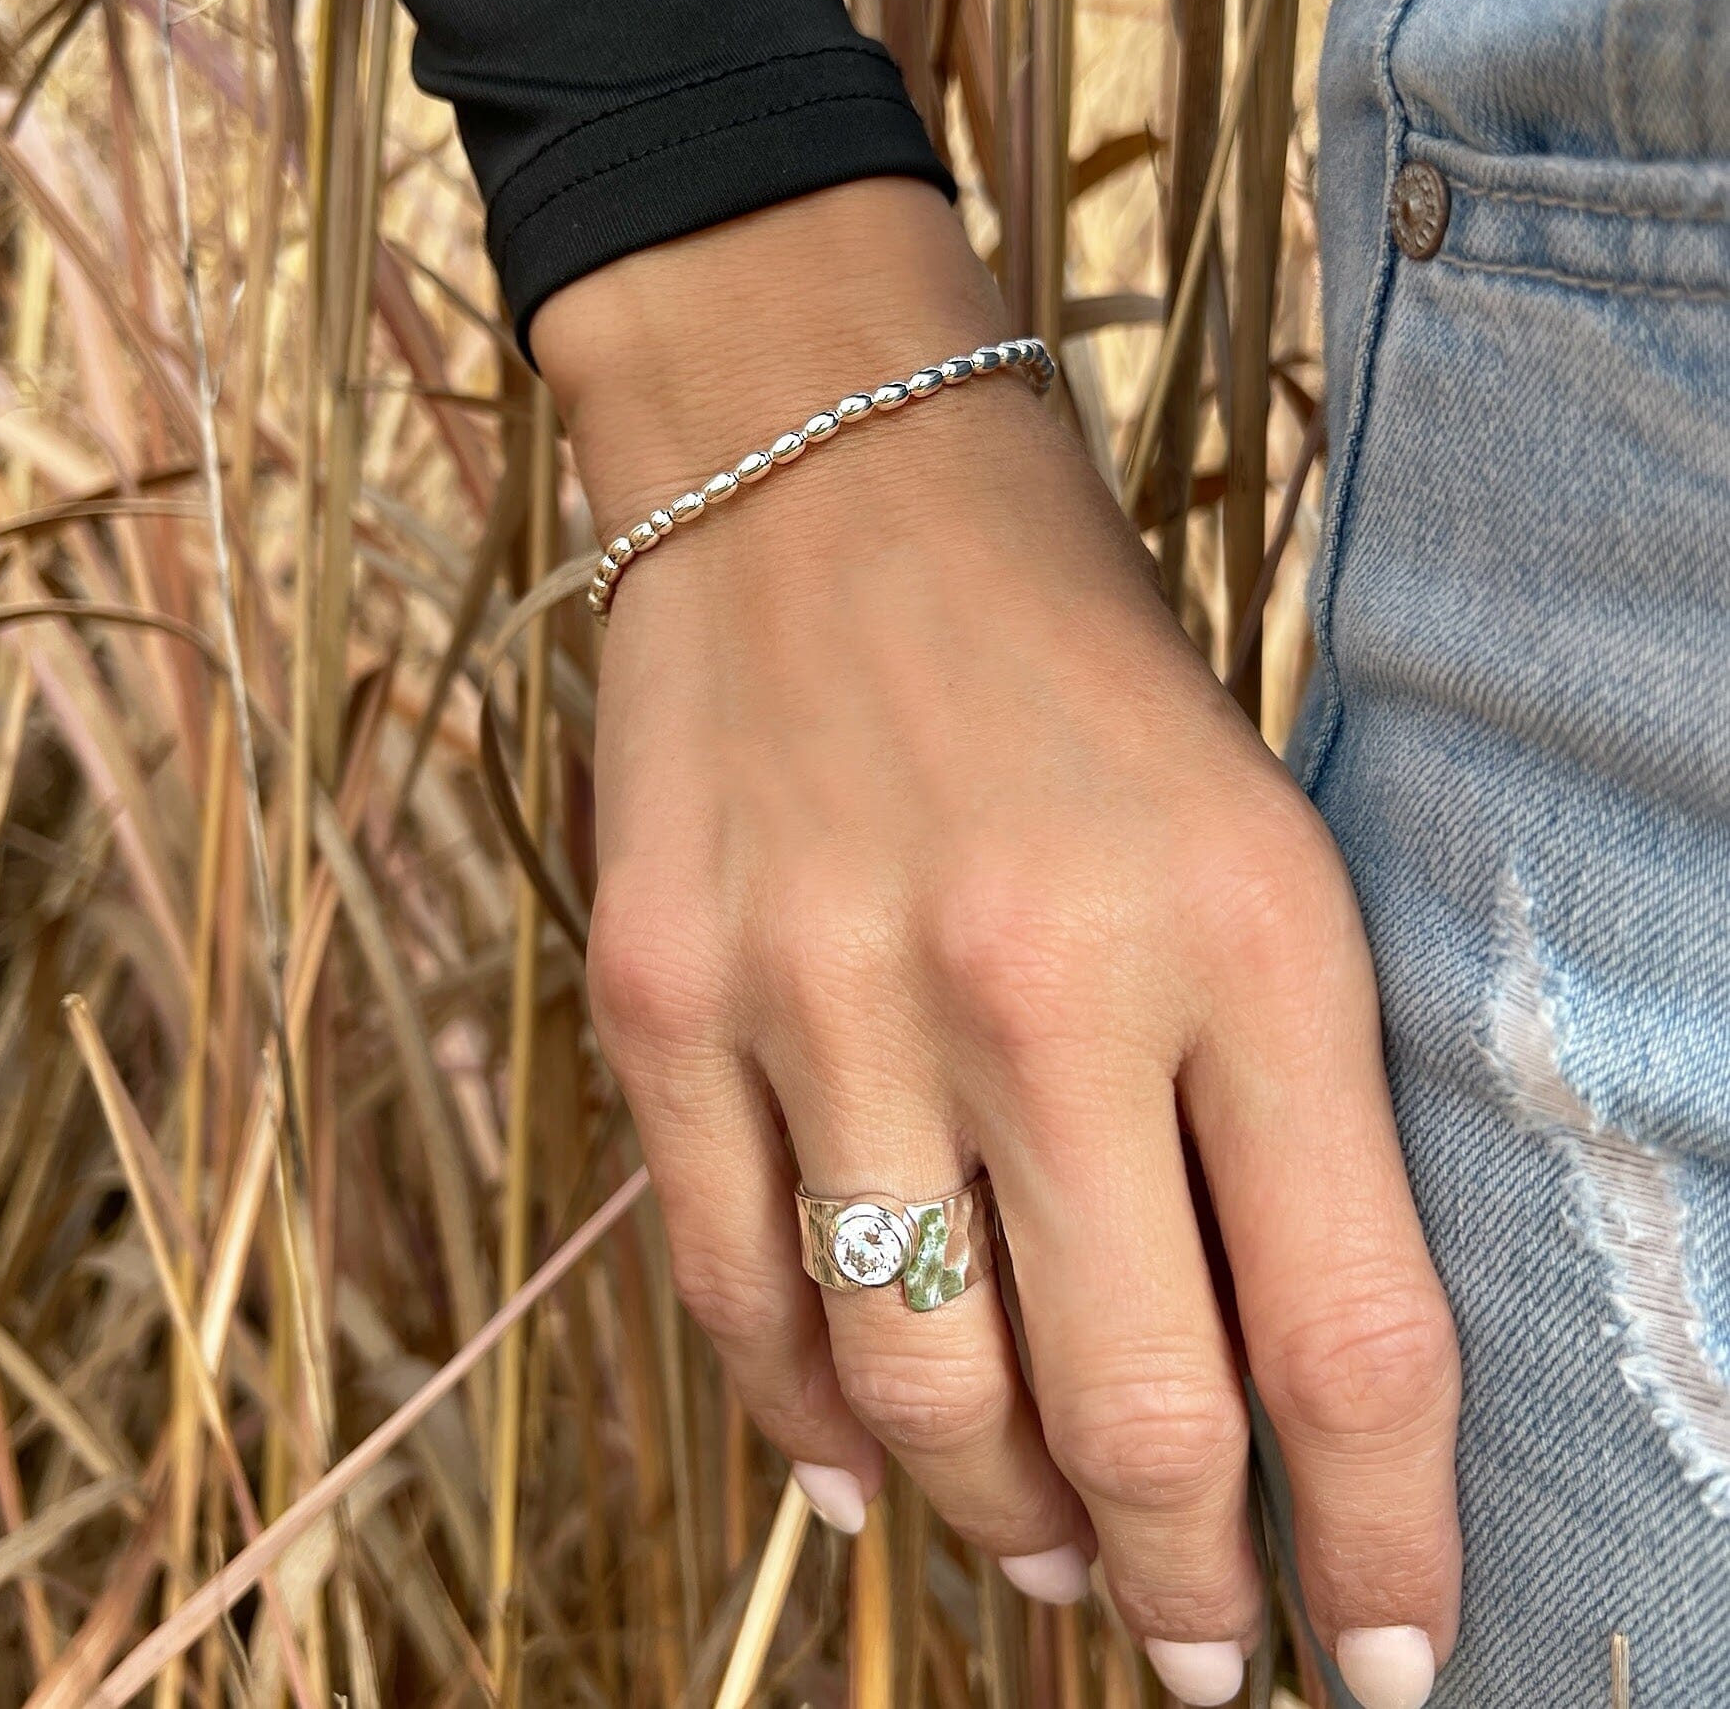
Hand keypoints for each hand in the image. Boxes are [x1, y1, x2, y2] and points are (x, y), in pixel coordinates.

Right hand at [537, 179, 1460, 1708]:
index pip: (1350, 1336)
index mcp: (1241, 923)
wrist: (821, 455)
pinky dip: (807, 1427)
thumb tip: (1260, 1380)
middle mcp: (1028, 976)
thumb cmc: (1068, 650)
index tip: (1384, 1656)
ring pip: (917, 1394)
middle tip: (1198, 1649)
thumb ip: (1268, 1107)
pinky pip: (737, 1296)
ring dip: (1000, 1523)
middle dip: (1185, 1592)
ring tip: (1047, 1559)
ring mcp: (815, 990)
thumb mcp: (1247, 841)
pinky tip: (861, 1476)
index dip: (1385, 1549)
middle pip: (1134, 1415)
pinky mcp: (659, 991)